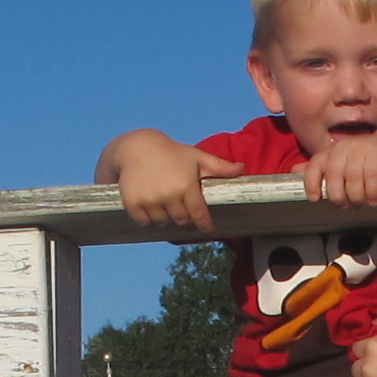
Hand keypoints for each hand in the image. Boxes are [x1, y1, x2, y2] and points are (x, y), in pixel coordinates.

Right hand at [103, 133, 239, 231]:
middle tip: (183, 210)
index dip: (205, 225)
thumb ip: (220, 167)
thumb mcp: (197, 157)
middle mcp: (168, 194)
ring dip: (166, 219)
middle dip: (185, 218)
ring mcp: (150, 200)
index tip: (207, 229)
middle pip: (182, 221)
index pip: (199, 215)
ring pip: (163, 223)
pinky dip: (149, 219)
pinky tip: (151, 207)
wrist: (136, 148)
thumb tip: (243, 168)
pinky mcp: (133, 203)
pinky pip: (145, 222)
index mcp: (186, 185)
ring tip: (166, 206)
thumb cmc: (172, 154)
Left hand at [297, 130, 376, 203]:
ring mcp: (361, 149)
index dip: (311, 183)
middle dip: (339, 196)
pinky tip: (374, 200)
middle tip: (347, 205)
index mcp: (331, 152)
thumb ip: (320, 170)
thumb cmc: (365, 160)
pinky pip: (372, 176)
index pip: (314, 165)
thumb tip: (294, 171)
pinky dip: (371, 192)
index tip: (315, 199)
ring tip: (362, 204)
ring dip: (357, 197)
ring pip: (353, 178)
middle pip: (334, 176)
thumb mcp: (341, 163)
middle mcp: (343, 148)